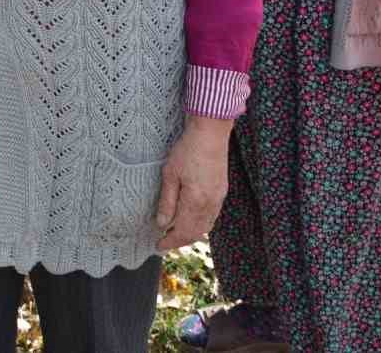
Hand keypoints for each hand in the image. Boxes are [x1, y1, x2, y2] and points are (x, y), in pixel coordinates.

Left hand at [154, 115, 232, 250]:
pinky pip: (212, 217)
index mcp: (196, 202)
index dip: (170, 242)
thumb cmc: (188, 150)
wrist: (211, 133)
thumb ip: (167, 202)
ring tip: (175, 235)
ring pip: (205, 227)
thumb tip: (161, 224)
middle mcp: (210, 204)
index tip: (158, 246)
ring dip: (191, 234)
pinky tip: (192, 221)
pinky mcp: (222, 191)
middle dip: (180, 241)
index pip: (182, 231)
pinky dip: (201, 225)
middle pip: (195, 233)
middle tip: (165, 243)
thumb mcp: (170, 174)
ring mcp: (218, 198)